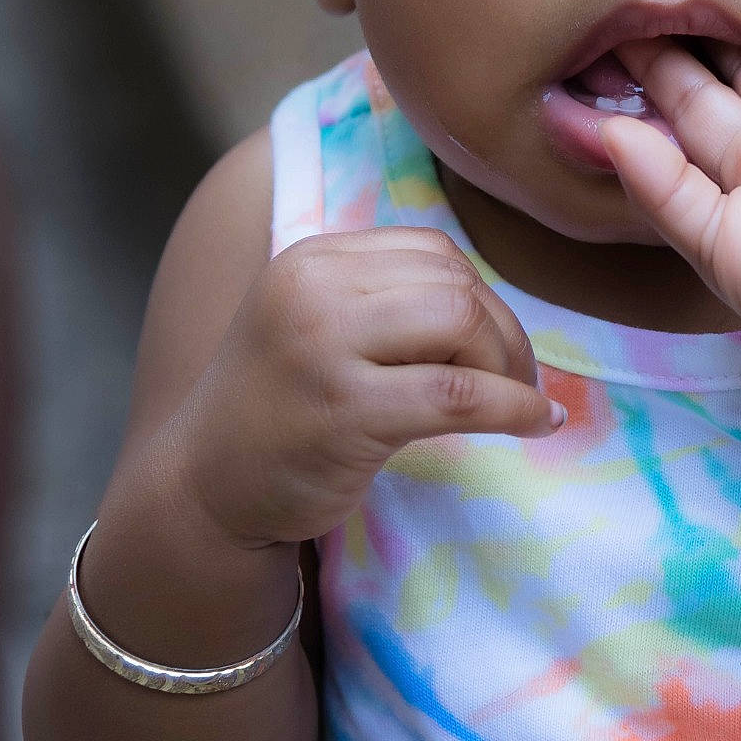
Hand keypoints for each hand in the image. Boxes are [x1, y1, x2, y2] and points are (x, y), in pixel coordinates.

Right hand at [173, 227, 560, 548]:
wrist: (202, 488)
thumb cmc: (275, 410)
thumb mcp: (316, 326)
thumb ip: (384, 300)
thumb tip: (492, 309)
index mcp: (311, 259)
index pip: (431, 251)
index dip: (480, 297)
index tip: (494, 346)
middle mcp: (313, 290)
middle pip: (454, 284)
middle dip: (505, 333)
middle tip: (517, 382)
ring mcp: (325, 349)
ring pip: (462, 324)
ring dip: (509, 366)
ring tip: (520, 402)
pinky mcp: (346, 412)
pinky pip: (461, 395)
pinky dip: (514, 407)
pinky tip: (539, 424)